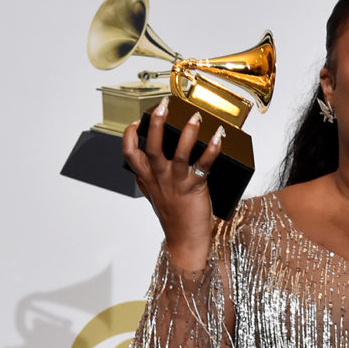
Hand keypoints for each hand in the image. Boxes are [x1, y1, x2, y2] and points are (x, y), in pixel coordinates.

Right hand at [121, 97, 224, 270]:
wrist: (186, 241)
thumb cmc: (174, 220)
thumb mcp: (155, 198)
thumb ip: (147, 183)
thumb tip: (140, 174)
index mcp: (149, 179)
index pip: (130, 153)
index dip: (129, 135)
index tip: (135, 122)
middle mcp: (161, 178)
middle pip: (152, 146)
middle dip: (156, 123)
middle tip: (162, 105)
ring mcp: (178, 182)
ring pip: (179, 151)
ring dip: (188, 132)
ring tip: (195, 117)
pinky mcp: (196, 187)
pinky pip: (204, 163)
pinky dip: (213, 149)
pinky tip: (218, 137)